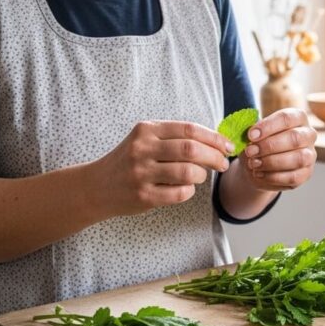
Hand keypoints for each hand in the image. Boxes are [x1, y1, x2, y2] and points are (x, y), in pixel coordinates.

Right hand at [93, 121, 232, 215]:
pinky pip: (180, 193)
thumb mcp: (145, 140)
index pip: (189, 129)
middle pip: (191, 150)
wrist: (96, 186)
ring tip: (200, 176)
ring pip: (188, 172)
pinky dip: (189, 191)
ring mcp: (141, 173)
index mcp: (146, 130)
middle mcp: (142, 149)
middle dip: (214, 157)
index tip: (227, 146)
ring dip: (201, 175)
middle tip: (223, 164)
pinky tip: (185, 188)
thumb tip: (217, 141)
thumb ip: (174, 137)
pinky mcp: (143, 196)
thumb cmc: (129, 161)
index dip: (214, 138)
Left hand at [241, 108, 317, 190]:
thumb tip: (251, 135)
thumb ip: (253, 132)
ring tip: (254, 164)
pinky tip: (260, 174)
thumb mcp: (253, 135)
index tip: (250, 135)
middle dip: (269, 146)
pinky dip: (273, 177)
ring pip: (298, 159)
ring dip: (272, 162)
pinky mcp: (306, 173)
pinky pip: (294, 177)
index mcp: (297, 117)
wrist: (259, 166)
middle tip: (250, 151)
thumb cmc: (258, 144)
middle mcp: (308, 134)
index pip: (287, 118)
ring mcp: (310, 155)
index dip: (268, 126)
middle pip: (295, 138)